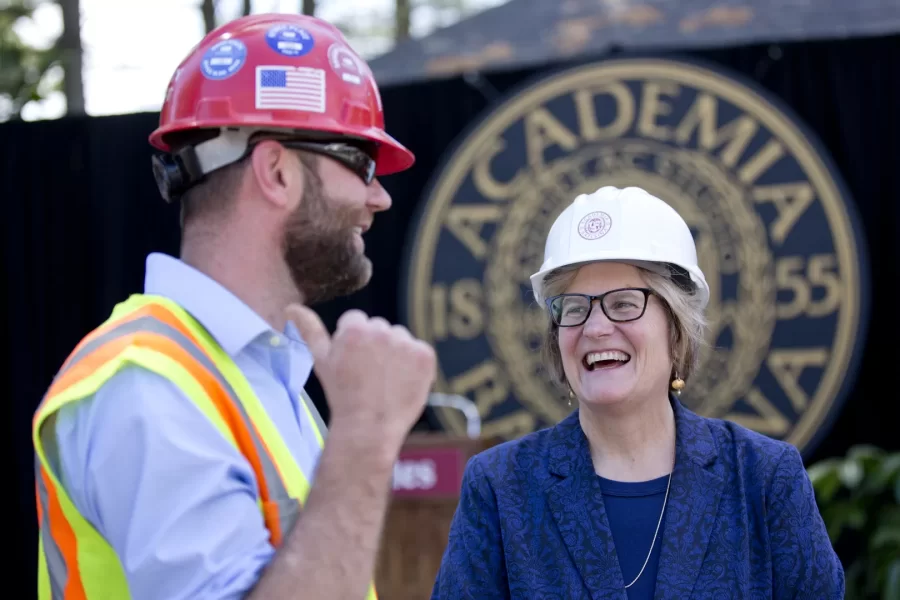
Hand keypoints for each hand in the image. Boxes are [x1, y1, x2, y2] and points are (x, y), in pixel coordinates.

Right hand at [286, 302, 436, 445]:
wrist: (369, 427)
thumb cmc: (341, 394)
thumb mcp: (321, 361)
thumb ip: (309, 330)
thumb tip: (291, 307)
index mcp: (354, 327)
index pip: (355, 320)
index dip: (353, 343)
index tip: (353, 363)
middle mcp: (381, 330)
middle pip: (379, 327)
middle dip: (374, 345)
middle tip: (368, 374)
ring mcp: (406, 343)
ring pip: (400, 338)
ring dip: (396, 353)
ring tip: (385, 379)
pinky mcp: (425, 356)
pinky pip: (420, 351)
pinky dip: (415, 365)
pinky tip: (402, 382)